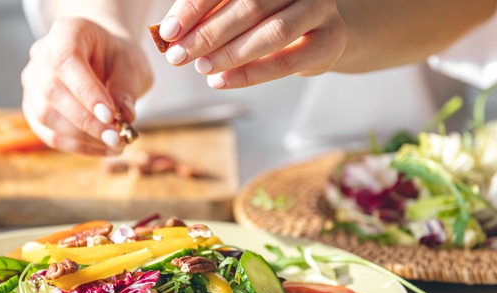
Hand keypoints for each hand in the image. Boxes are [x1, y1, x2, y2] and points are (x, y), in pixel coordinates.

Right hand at [21, 17, 152, 154]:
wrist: (105, 62)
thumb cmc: (117, 59)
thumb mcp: (132, 64)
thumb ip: (127, 87)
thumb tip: (124, 116)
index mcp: (66, 32)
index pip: (66, 60)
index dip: (86, 91)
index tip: (110, 115)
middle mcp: (41, 55)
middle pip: (52, 90)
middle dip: (86, 120)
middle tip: (116, 137)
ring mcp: (33, 84)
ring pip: (46, 116)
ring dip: (82, 137)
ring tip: (114, 144)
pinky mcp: (34, 110)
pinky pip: (49, 134)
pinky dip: (78, 146)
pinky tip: (102, 149)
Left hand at [157, 0, 346, 87]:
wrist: (321, 33)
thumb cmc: (269, 18)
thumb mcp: (238, 10)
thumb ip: (209, 16)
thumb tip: (170, 34)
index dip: (194, 7)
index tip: (167, 31)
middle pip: (249, 5)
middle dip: (207, 33)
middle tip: (178, 55)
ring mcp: (319, 8)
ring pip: (271, 32)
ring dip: (229, 53)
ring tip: (200, 67)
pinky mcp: (329, 40)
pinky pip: (285, 61)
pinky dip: (248, 74)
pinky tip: (220, 81)